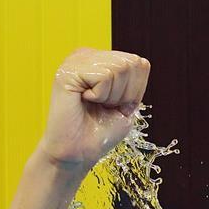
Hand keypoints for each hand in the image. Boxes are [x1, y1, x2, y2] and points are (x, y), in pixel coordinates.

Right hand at [38, 48, 150, 168]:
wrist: (78, 153)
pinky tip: (83, 101)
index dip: (135, 91)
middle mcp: (86, 55)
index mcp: (100, 60)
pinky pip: (104, 76)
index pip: (139, 63)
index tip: (114, 105)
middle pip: (131, 63)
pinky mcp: (67, 72)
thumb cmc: (100, 131)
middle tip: (102, 106)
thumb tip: (141, 61)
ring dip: (112, 96)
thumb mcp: (127, 102)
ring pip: (119, 68)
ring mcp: (75, 61)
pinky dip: (100, 95)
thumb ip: (135, 78)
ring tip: (92, 104)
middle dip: (125, 93)